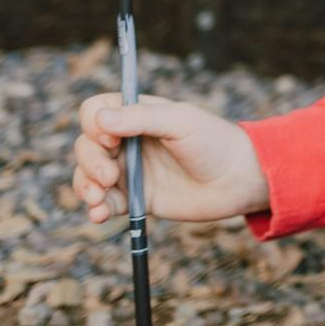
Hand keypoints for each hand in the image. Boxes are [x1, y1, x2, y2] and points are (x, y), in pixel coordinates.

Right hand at [70, 93, 269, 224]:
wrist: (238, 180)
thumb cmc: (214, 142)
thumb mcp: (181, 122)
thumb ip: (141, 118)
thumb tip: (99, 118)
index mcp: (139, 114)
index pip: (96, 111)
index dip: (93, 123)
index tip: (111, 138)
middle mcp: (130, 141)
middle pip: (86, 145)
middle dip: (90, 161)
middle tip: (110, 175)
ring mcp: (131, 170)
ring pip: (88, 175)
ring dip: (86, 186)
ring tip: (100, 198)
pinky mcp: (136, 198)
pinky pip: (104, 203)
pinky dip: (96, 208)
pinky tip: (101, 214)